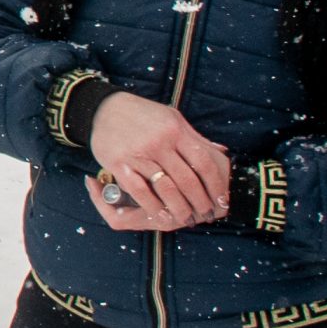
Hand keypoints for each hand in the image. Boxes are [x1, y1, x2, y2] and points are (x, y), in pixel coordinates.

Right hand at [84, 90, 229, 230]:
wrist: (104, 108)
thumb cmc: (143, 114)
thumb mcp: (172, 118)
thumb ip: (195, 137)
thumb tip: (221, 152)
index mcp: (176, 130)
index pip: (203, 162)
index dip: (215, 184)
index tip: (222, 199)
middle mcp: (159, 142)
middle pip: (187, 179)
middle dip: (200, 201)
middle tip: (207, 215)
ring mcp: (139, 154)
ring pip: (166, 188)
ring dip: (179, 208)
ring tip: (188, 219)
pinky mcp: (119, 164)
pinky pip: (139, 190)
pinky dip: (153, 206)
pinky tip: (162, 215)